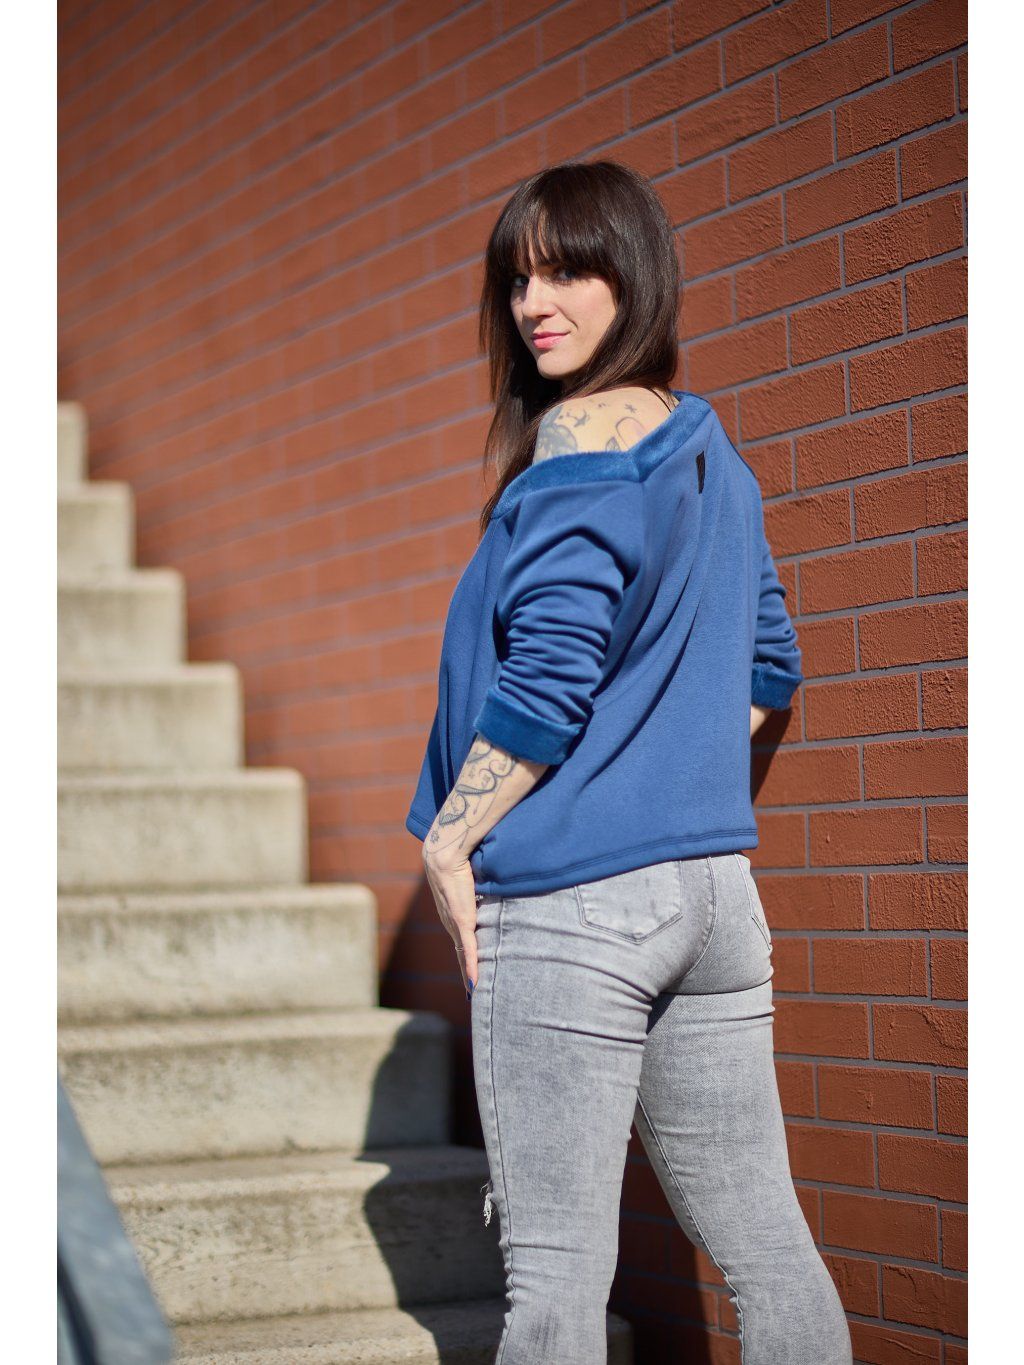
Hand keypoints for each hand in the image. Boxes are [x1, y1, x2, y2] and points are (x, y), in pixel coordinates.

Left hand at [423, 849, 479, 995]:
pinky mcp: (463, 921)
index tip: (470, 973)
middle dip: (466, 973)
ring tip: (474, 993)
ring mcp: (456, 924)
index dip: (465, 959)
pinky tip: (473, 983)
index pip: (459, 943)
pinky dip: (471, 967)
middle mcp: (451, 923)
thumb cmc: (456, 861)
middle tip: (472, 992)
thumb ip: (475, 886)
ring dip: (469, 975)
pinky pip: (468, 949)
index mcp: (451, 915)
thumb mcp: (468, 878)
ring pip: (463, 956)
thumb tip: (481, 880)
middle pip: (460, 954)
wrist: (444, 855)